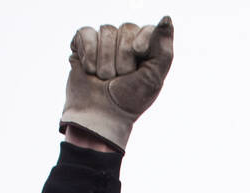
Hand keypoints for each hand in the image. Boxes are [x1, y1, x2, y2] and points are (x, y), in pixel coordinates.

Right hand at [60, 18, 173, 151]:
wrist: (100, 116)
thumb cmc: (129, 101)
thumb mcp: (153, 79)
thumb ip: (164, 50)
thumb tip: (167, 19)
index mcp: (144, 50)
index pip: (145, 29)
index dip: (141, 41)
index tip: (139, 53)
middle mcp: (124, 42)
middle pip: (126, 28)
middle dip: (123, 58)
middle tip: (119, 79)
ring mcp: (103, 42)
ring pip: (106, 31)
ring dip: (106, 61)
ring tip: (103, 79)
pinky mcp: (82, 44)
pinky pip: (86, 33)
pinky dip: (88, 53)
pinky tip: (89, 70)